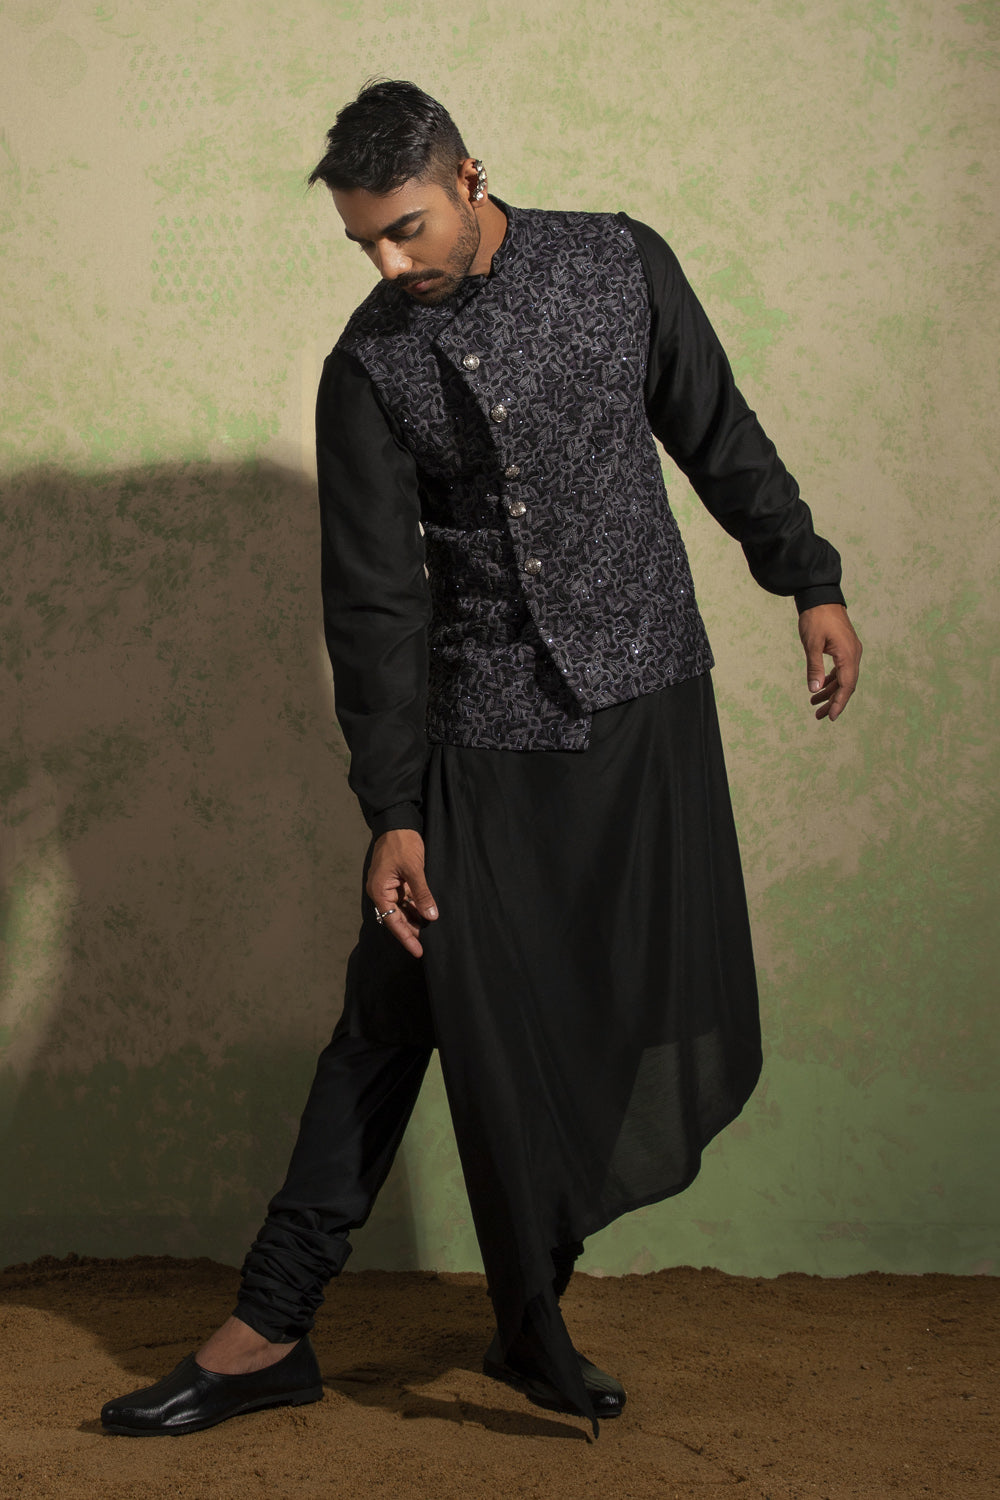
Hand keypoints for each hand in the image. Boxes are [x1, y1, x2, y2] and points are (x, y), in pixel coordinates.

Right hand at [366, 828, 438, 956]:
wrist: (398, 822)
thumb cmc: (402, 843)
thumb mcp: (414, 869)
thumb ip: (422, 893)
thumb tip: (430, 916)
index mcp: (379, 890)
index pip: (392, 921)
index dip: (406, 937)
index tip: (418, 951)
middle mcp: (381, 891)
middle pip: (395, 918)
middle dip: (410, 931)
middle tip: (426, 945)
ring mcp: (388, 886)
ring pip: (401, 910)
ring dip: (413, 919)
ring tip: (428, 932)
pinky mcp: (396, 881)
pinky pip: (404, 900)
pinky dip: (415, 907)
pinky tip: (426, 914)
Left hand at [797, 603, 862, 721]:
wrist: (820, 596)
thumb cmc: (815, 618)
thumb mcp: (812, 644)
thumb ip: (814, 667)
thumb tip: (814, 689)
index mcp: (848, 654)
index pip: (846, 685)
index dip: (839, 703)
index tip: (831, 717)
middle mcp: (854, 654)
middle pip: (846, 685)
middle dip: (834, 701)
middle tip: (819, 716)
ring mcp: (851, 651)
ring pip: (843, 678)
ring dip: (830, 692)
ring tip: (815, 705)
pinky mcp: (845, 648)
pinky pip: (841, 669)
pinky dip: (831, 680)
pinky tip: (820, 687)